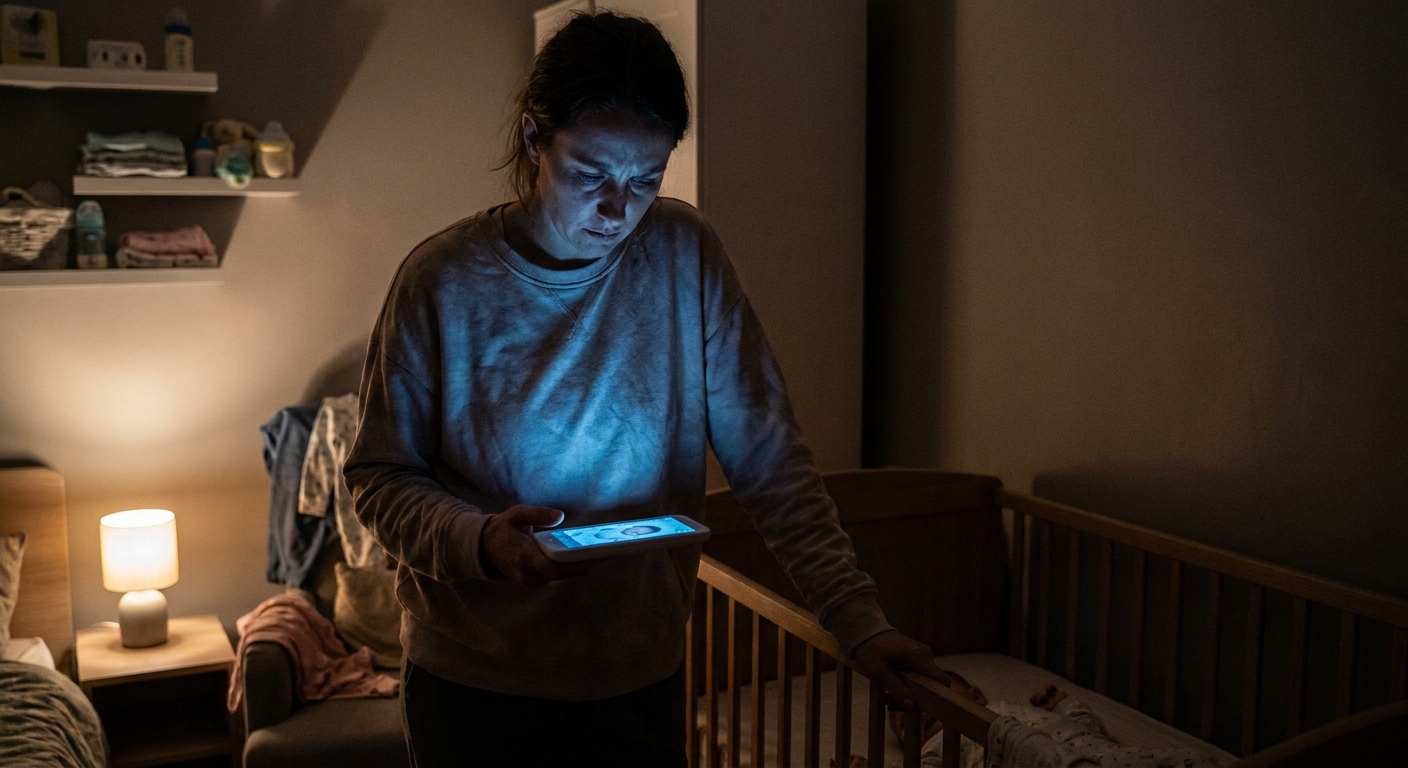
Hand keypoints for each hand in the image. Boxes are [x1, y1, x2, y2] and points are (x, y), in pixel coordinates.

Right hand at [480, 505, 594, 586]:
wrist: (486, 549)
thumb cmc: (503, 529)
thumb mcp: (516, 515)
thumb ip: (537, 515)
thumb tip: (560, 516)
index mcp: (522, 557)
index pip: (551, 566)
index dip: (574, 562)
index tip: (594, 554)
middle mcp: (529, 574)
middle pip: (564, 572)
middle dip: (586, 561)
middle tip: (609, 548)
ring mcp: (533, 579)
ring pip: (563, 574)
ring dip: (582, 563)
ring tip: (605, 548)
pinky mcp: (538, 579)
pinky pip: (560, 573)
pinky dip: (574, 564)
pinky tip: (589, 552)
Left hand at [853, 630, 986, 709]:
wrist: (866, 631)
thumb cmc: (871, 648)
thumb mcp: (879, 671)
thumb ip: (896, 688)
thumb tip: (911, 707)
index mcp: (921, 658)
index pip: (942, 681)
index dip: (938, 697)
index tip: (921, 708)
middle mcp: (926, 656)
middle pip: (929, 685)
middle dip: (912, 699)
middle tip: (891, 705)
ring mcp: (921, 656)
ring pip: (921, 682)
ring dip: (905, 693)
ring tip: (886, 699)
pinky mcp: (915, 657)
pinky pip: (915, 675)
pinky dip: (904, 685)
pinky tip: (889, 691)